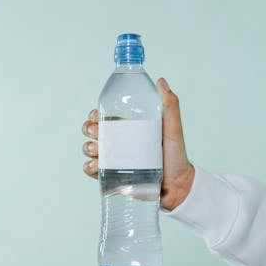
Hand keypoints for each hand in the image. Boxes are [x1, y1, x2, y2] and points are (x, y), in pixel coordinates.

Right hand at [81, 77, 194, 210]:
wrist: (177, 185)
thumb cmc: (176, 155)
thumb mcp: (173, 128)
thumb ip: (170, 104)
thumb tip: (160, 81)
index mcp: (126, 128)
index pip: (103, 116)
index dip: (95, 114)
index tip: (97, 115)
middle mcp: (116, 142)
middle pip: (91, 131)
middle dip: (88, 129)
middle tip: (97, 132)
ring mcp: (112, 159)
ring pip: (89, 149)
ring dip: (88, 147)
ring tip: (98, 150)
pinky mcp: (110, 177)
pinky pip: (91, 170)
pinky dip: (89, 167)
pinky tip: (97, 166)